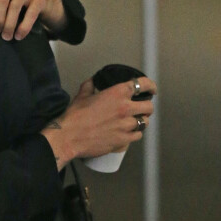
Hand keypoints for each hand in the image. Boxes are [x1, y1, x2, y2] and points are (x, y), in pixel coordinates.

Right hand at [41, 76, 157, 169]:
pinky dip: (135, 133)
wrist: (69, 137)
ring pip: (145, 122)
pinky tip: (129, 132)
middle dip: (146, 107)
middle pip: (148, 107)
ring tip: (134, 121)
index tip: (151, 89)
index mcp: (117, 93)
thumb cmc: (74, 116)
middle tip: (140, 108)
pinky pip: (138, 135)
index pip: (142, 85)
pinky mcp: (124, 140)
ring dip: (141, 121)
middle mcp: (125, 108)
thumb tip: (93, 81)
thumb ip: (90, 86)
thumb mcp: (81, 96)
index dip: (150, 86)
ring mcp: (126, 125)